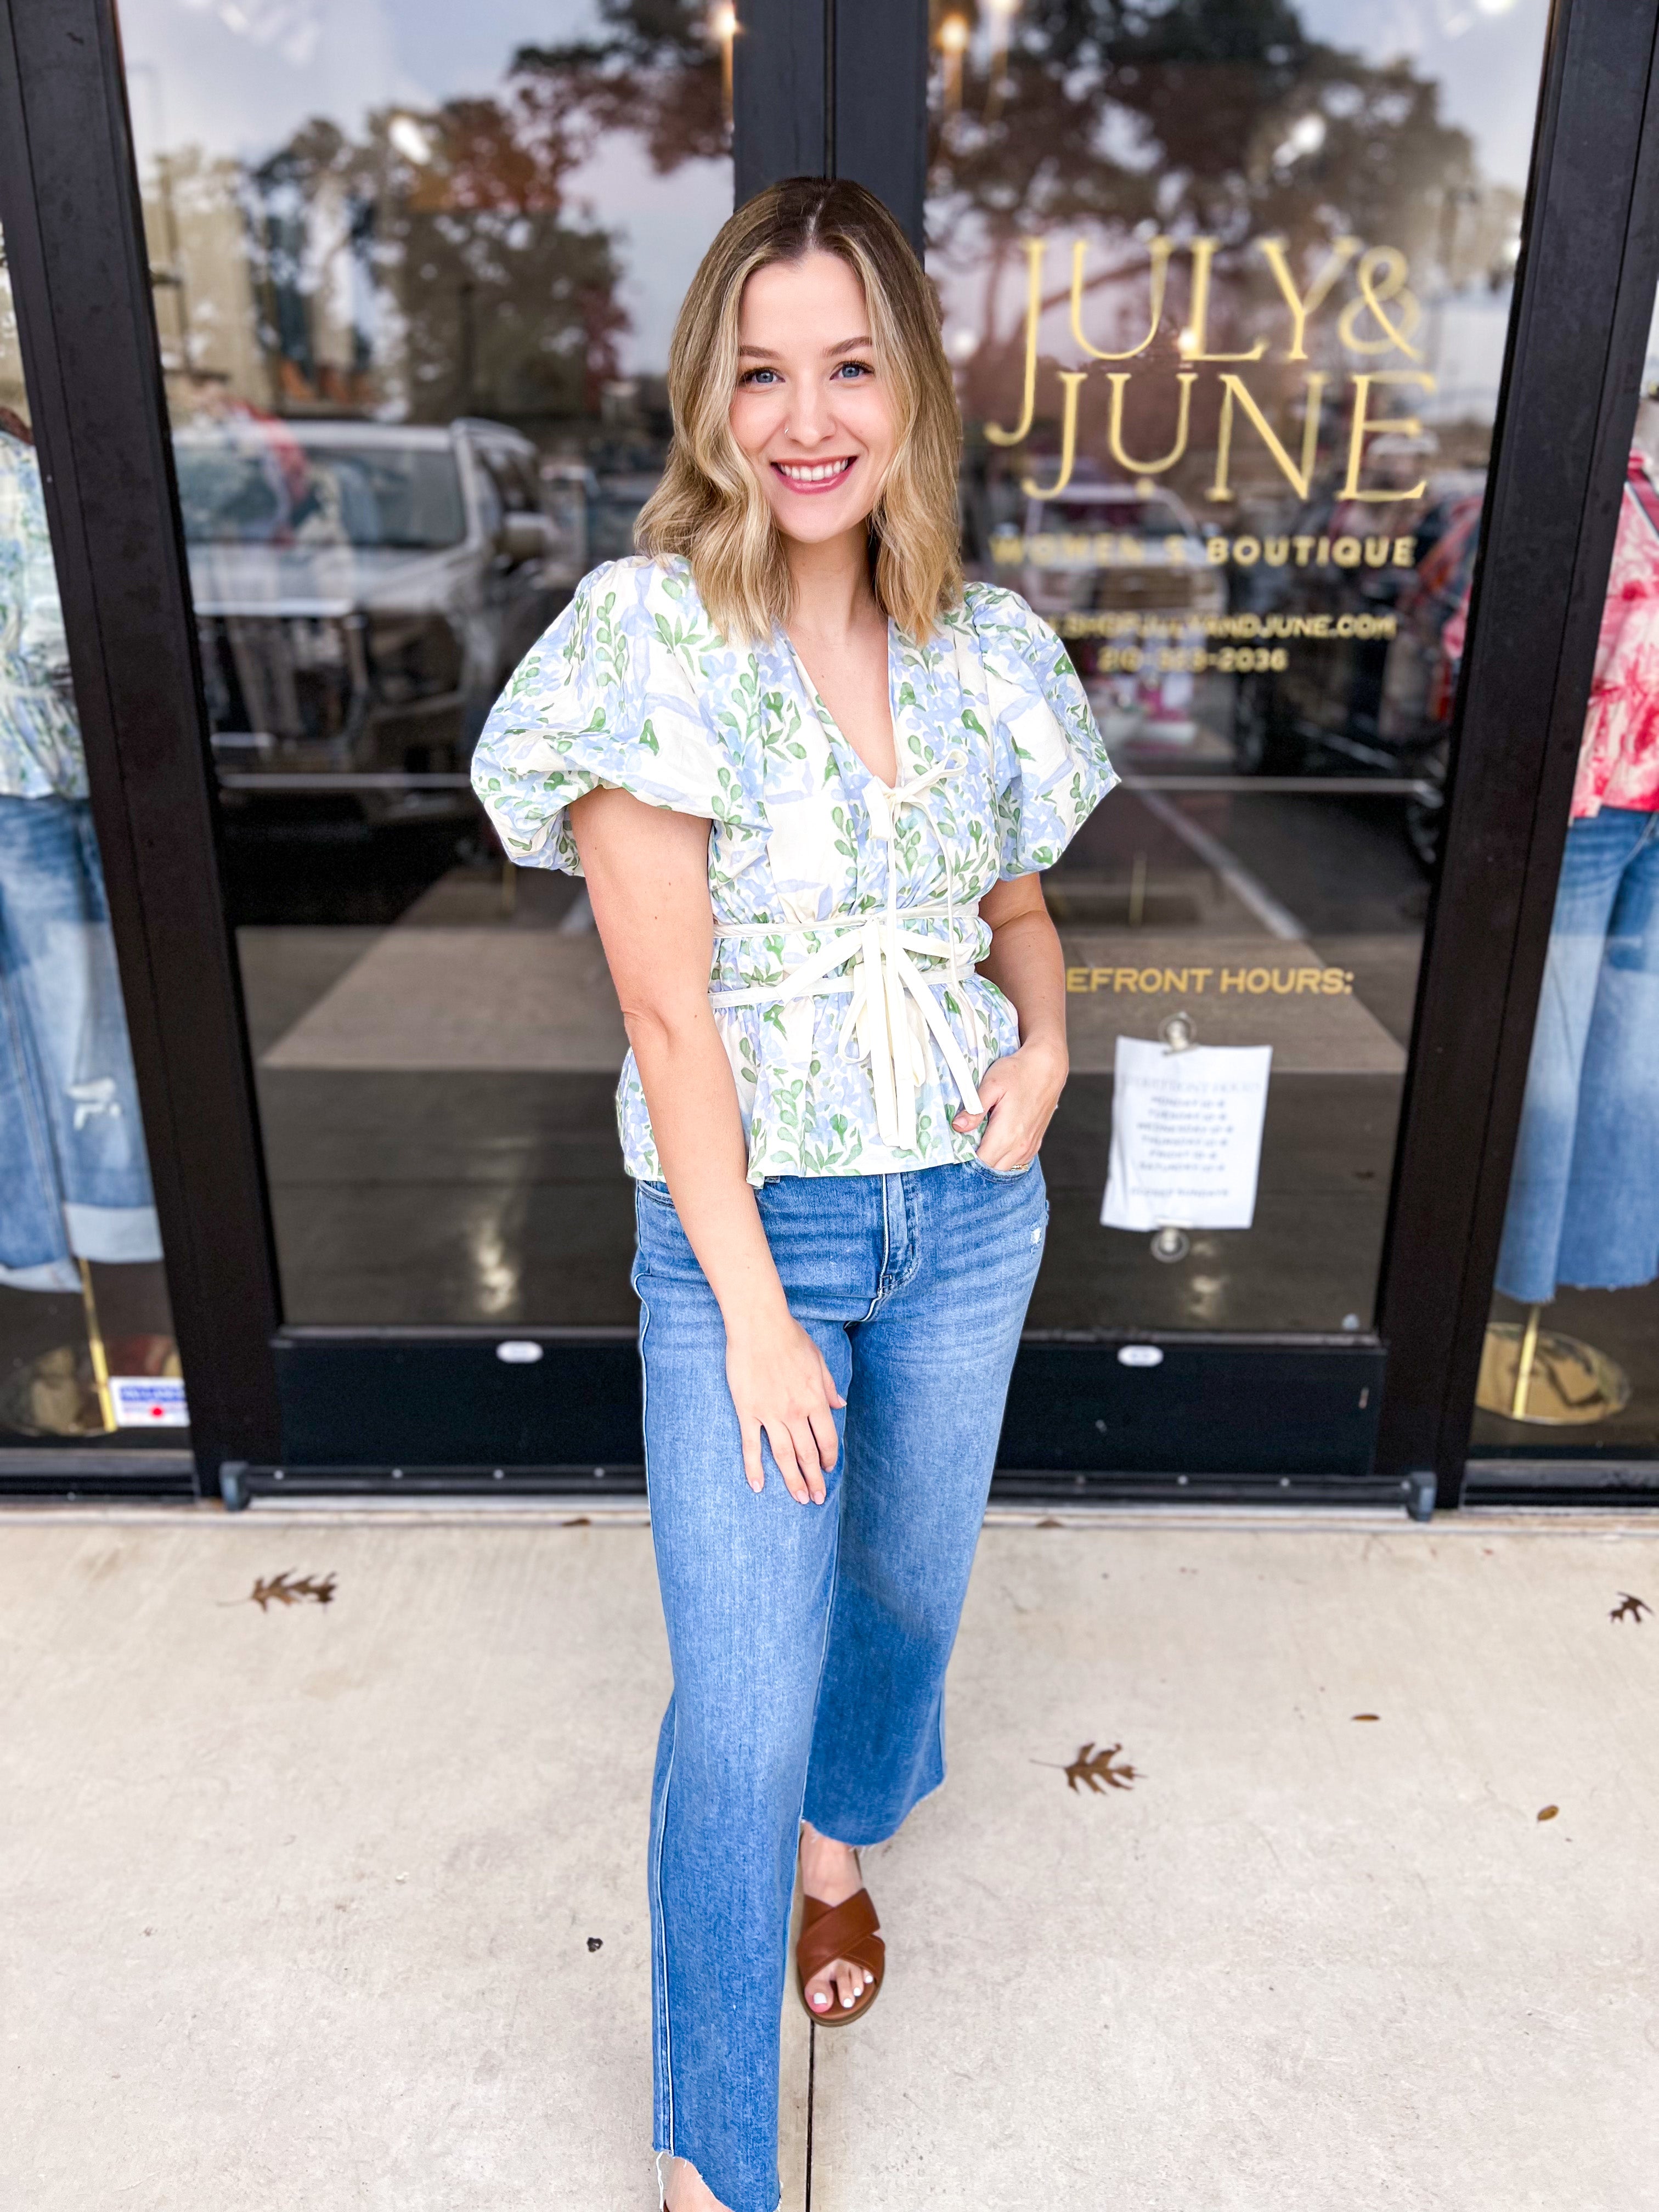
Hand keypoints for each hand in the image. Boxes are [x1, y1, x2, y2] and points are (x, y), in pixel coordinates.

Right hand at [725, 1305, 845, 1503]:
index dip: (829, 1456)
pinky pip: (751, 1445)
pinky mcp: (748, 1411)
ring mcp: (770, 1413)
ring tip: (799, 1499)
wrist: (759, 1324)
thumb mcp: (818, 1360)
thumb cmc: (790, 1337)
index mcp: (815, 1398)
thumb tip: (841, 1405)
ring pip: (784, 1455)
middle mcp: (795, 1411)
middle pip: (807, 1453)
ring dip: (793, 1480)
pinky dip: (754, 1468)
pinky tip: (758, 1486)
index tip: (828, 1468)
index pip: (827, 1438)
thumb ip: (829, 1386)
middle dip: (814, 1478)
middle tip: (816, 1498)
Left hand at [953, 1034, 1067, 1170]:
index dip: (965, 1162)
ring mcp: (1029, 1147)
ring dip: (989, 1164)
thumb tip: (958, 1126)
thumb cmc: (1019, 1072)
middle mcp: (1020, 1146)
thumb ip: (974, 1108)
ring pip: (1004, 1169)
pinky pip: (1015, 1163)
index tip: (954, 1154)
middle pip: (992, 1170)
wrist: (1047, 1067)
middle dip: (975, 1166)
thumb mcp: (991, 1085)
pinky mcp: (1034, 1144)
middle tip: (961, 1151)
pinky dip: (1002, 1160)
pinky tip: (993, 1147)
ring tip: (976, 1148)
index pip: (981, 1163)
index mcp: (1007, 1134)